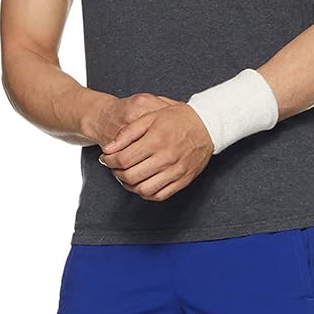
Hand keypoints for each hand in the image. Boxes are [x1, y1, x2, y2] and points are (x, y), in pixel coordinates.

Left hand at [98, 96, 213, 200]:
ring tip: (126, 176)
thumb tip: (109, 149)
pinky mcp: (182, 181)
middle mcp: (166, 158)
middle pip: (131, 176)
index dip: (109, 161)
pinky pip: (159, 195)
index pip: (123, 159)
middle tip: (114, 167)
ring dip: (129, 186)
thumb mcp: (150, 117)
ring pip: (143, 190)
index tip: (106, 158)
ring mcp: (175, 172)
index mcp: (156, 141)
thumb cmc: (178, 119)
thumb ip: (127, 133)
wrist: (207, 126)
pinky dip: (145, 193)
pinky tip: (141, 183)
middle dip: (116, 173)